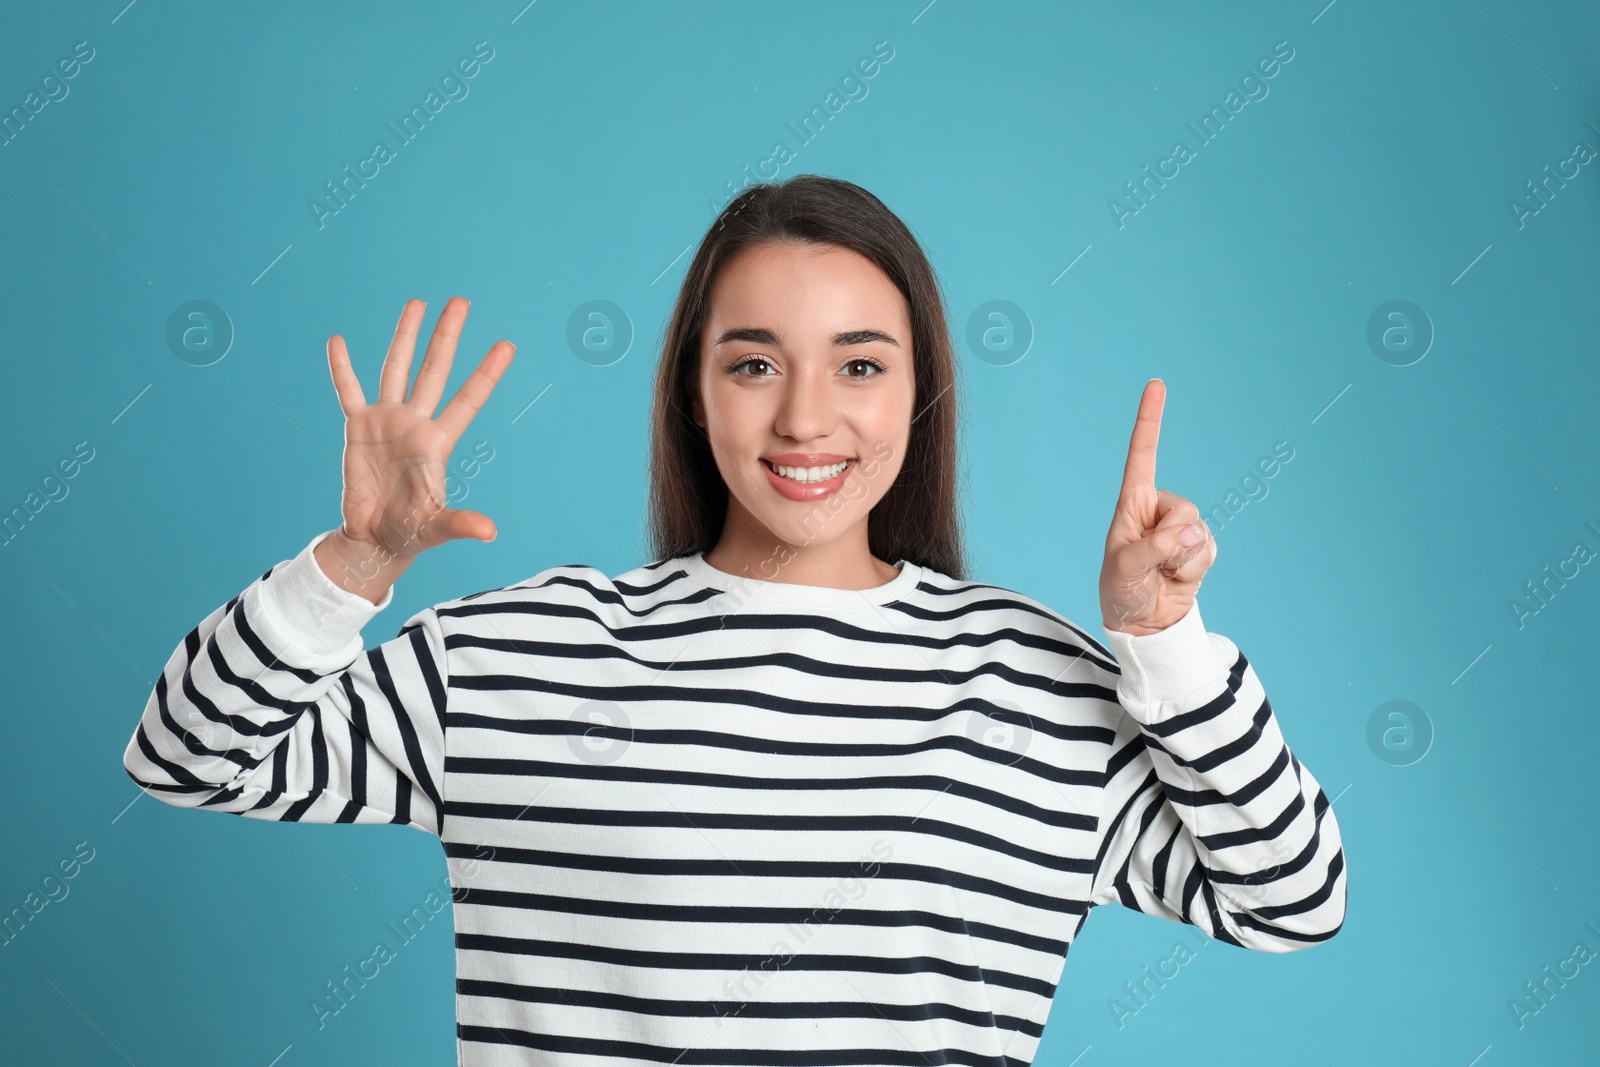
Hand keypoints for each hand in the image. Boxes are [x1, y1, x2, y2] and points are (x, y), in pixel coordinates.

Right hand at [326, 296, 513, 561]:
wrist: (375, 538)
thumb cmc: (412, 533)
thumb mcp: (437, 527)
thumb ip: (461, 523)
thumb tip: (490, 533)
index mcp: (438, 443)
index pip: (468, 400)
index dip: (486, 373)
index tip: (507, 345)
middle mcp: (416, 424)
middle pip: (434, 370)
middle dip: (447, 336)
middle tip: (461, 301)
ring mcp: (387, 422)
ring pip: (396, 369)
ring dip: (406, 336)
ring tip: (418, 303)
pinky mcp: (358, 428)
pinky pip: (348, 392)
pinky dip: (342, 368)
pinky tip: (338, 341)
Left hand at [1099, 379, 1216, 635]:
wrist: (1144, 622)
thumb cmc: (1121, 590)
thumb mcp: (1126, 569)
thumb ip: (1156, 547)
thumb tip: (1194, 530)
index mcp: (1132, 503)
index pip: (1143, 454)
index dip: (1150, 420)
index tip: (1156, 384)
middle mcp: (1158, 509)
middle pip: (1184, 509)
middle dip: (1172, 540)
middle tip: (1152, 563)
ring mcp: (1181, 528)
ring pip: (1199, 531)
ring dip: (1182, 559)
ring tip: (1161, 572)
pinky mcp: (1199, 547)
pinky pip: (1209, 551)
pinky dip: (1194, 570)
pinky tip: (1177, 578)